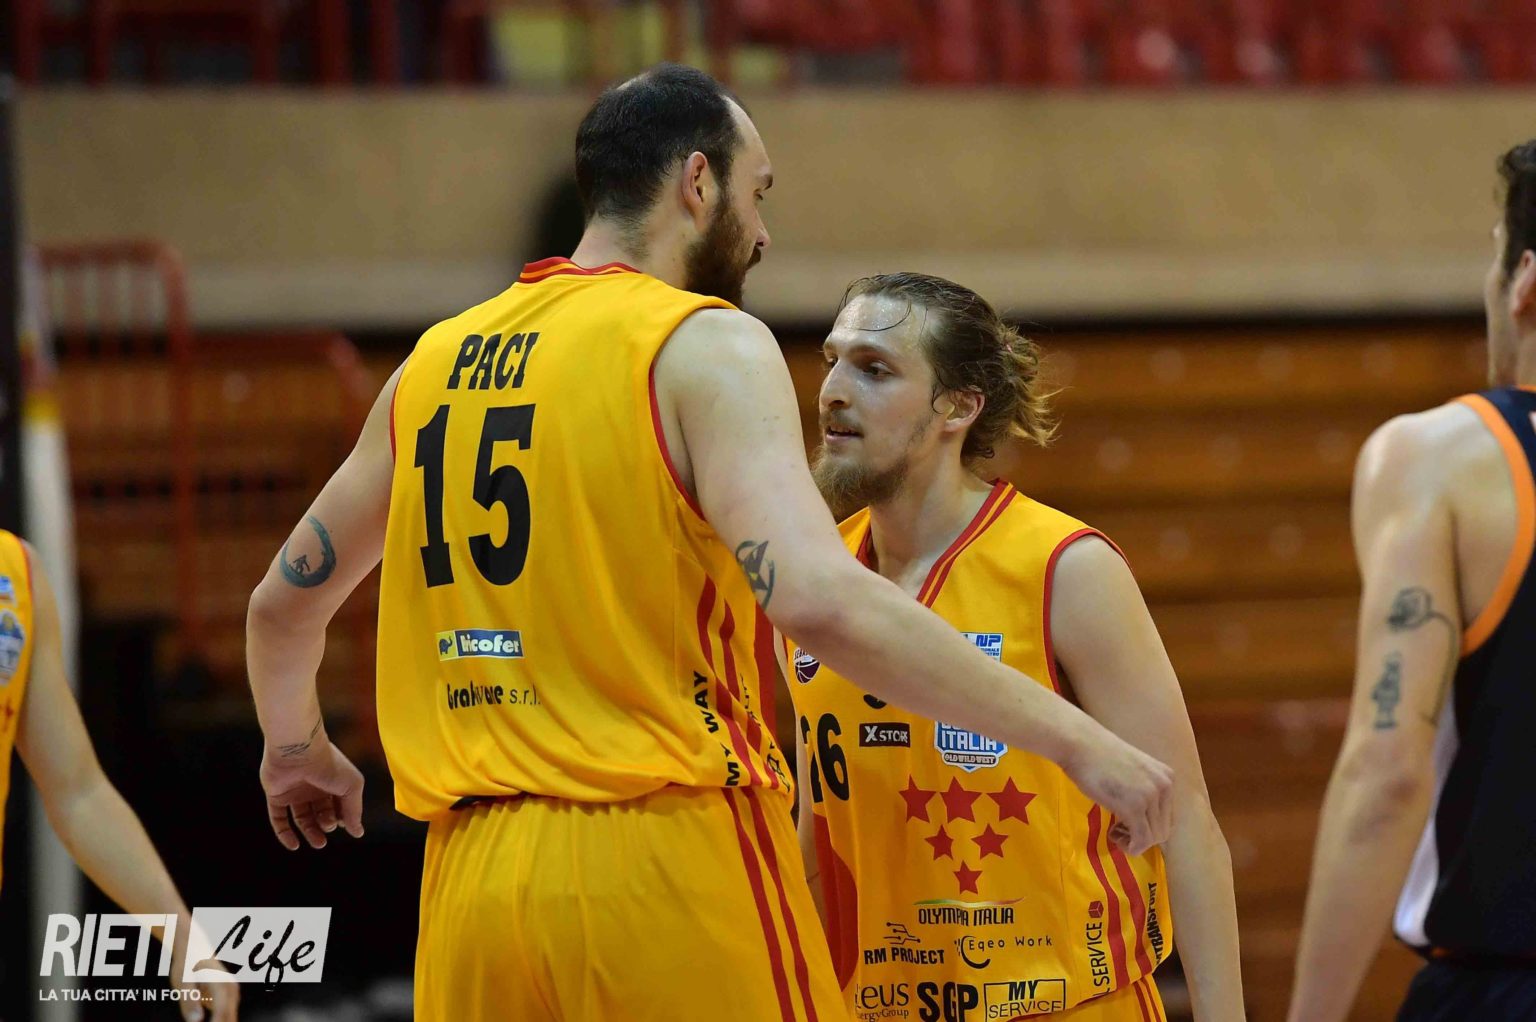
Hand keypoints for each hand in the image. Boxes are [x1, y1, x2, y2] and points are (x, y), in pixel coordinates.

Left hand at [167, 923, 239, 1021]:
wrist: (195, 947)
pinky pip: (227, 1013)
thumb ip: (189, 1001)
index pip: (221, 1011)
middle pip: (230, 1015)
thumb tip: (196, 1021)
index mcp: (220, 983)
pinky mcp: (228, 995)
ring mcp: (231, 991)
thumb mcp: (181, 981)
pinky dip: (221, 1020)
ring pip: (231, 1015)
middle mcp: (230, 987)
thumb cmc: (187, 963)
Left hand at [259, 734, 364, 849]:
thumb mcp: (352, 787)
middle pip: (321, 814)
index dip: (342, 817)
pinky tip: (294, 846)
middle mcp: (313, 788)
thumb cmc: (330, 765)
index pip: (339, 806)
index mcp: (333, 782)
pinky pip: (278, 819)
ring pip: (302, 818)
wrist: (299, 751)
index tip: (343, 822)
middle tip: (329, 826)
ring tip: (319, 843)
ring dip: (311, 833)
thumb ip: (354, 811)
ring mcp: (294, 792)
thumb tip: (358, 833)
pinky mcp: (276, 796)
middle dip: (327, 824)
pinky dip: (284, 834)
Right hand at [1060, 718, 1173, 855]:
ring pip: (1154, 837)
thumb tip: (1143, 818)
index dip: (1148, 826)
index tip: (1128, 823)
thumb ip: (1144, 789)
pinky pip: (1141, 840)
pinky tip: (1113, 834)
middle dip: (1142, 836)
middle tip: (1118, 829)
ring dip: (1135, 841)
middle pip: (1164, 829)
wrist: (1081, 744)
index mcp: (1167, 777)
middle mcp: (1165, 786)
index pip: (1168, 816)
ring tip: (1115, 831)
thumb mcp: (1133, 772)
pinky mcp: (1134, 807)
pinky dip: (1130, 846)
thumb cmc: (1098, 755)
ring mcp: (1151, 796)